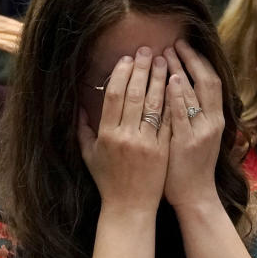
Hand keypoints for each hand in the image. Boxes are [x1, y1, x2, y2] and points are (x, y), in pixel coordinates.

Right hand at [77, 47, 169, 215]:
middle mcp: (126, 136)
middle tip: (148, 51)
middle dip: (143, 69)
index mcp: (107, 135)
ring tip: (164, 60)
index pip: (115, 95)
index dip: (122, 74)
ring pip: (155, 104)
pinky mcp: (163, 150)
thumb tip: (80, 106)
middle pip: (135, 94)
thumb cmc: (107, 181)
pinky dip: (172, 101)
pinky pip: (168, 120)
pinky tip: (176, 85)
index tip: (128, 59)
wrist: (129, 207)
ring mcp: (147, 143)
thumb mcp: (89, 155)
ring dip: (160, 79)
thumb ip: (83, 129)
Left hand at [161, 40, 224, 208]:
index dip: (198, 61)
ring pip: (194, 94)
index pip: (211, 81)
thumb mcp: (201, 138)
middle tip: (173, 43)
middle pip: (206, 81)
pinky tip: (169, 81)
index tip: (183, 46)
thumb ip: (195, 115)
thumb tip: (183, 89)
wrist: (195, 197)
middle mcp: (212, 123)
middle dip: (190, 60)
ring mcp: (200, 133)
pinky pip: (181, 115)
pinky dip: (177, 97)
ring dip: (179, 71)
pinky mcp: (186, 143)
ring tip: (164, 54)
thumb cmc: (193, 168)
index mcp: (216, 120)